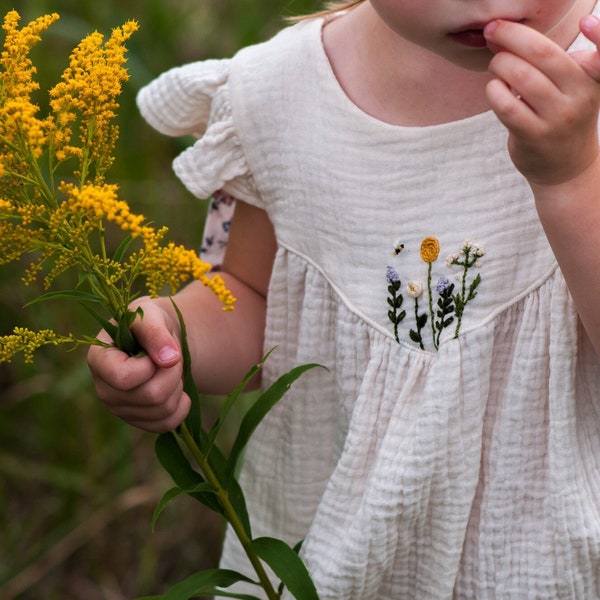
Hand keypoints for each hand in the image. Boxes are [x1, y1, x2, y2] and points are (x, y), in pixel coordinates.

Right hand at [87, 298, 190, 432]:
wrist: (157, 338)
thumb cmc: (147, 322)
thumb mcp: (149, 314)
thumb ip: (155, 332)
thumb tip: (169, 359)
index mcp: (99, 360)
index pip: (123, 377)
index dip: (148, 366)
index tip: (153, 352)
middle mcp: (104, 389)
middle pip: (150, 395)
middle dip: (172, 373)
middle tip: (172, 357)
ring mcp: (120, 408)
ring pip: (162, 410)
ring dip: (178, 386)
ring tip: (170, 369)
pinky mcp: (137, 420)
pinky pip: (166, 424)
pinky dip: (181, 407)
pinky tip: (179, 391)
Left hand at [484, 16, 599, 185]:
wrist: (565, 167)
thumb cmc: (562, 117)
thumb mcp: (574, 88)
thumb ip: (552, 62)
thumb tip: (506, 35)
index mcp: (592, 78)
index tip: (586, 21)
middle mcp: (579, 96)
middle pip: (544, 54)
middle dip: (513, 35)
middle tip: (493, 30)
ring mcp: (556, 118)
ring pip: (521, 77)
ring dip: (499, 64)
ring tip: (496, 64)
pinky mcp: (532, 135)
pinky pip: (507, 105)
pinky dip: (494, 90)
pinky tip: (494, 88)